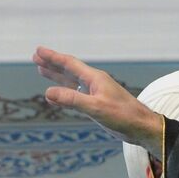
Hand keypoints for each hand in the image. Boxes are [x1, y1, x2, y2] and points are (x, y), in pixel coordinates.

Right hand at [34, 46, 161, 149]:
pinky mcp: (98, 104)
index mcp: (95, 79)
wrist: (142, 127)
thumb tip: (48, 92)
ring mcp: (97, 93)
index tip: (39, 50)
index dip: (53, 57)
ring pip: (72, 81)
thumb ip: (72, 100)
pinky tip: (56, 95)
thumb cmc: (124, 116)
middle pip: (69, 70)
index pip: (70, 64)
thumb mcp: (96, 108)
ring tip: (42, 70)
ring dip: (57, 76)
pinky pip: (76, 94)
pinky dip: (64, 92)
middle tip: (36, 56)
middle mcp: (95, 83)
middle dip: (52, 64)